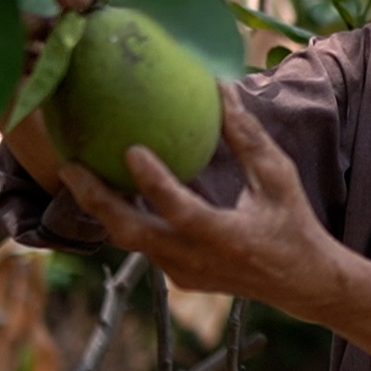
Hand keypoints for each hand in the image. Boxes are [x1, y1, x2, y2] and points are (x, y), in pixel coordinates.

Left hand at [62, 85, 370, 370]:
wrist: (301, 282)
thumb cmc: (292, 222)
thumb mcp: (277, 177)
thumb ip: (247, 137)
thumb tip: (221, 88)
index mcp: (225, 236)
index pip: (180, 210)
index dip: (154, 182)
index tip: (131, 149)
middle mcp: (196, 261)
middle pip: (132, 233)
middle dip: (96, 200)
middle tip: (69, 166)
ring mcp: (183, 274)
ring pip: (131, 241)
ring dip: (104, 210)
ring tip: (78, 174)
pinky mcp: (180, 278)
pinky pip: (144, 246)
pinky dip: (126, 220)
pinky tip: (113, 193)